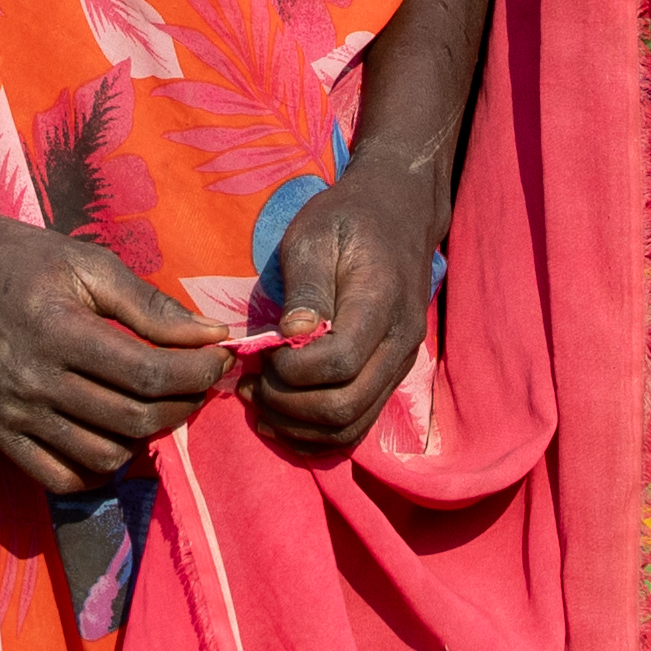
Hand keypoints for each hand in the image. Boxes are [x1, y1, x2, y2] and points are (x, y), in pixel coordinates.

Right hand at [0, 214, 231, 496]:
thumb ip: (150, 305)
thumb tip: (209, 335)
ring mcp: (11, 415)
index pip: (147, 375)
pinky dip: (96, 468)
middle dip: (182, 404)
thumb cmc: (22, 259)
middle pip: (133, 420)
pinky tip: (111, 436)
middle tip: (196, 382)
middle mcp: (33, 382)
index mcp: (59, 332)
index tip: (218, 359)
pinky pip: (59, 478)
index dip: (195, 373)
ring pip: (103, 457)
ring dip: (142, 437)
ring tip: (153, 404)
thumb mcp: (89, 263)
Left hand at [244, 169, 439, 453]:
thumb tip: (291, 334)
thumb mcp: (315, 236)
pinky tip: (279, 420)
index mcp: (380, 304)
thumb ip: (306, 288)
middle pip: (344, 407)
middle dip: (286, 405)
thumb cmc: (347, 220)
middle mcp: (399, 344)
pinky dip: (315, 435)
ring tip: (257, 401)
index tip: (261, 350)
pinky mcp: (389, 377)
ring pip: (350, 427)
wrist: (398, 216)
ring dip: (296, 427)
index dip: (291, 369)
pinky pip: (356, 425)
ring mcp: (399, 365)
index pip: (339, 362)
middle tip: (251, 382)